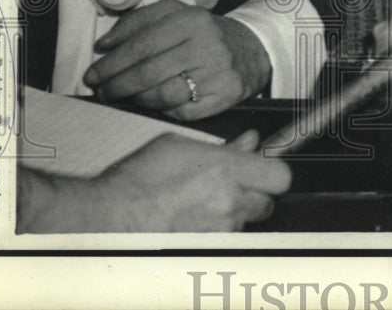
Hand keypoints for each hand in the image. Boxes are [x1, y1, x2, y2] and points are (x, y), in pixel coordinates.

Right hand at [18, 130, 290, 232]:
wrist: (111, 217)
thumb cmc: (139, 180)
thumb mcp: (180, 146)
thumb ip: (225, 146)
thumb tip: (250, 141)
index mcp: (226, 170)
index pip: (280, 176)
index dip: (272, 172)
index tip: (262, 168)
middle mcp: (230, 202)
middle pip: (267, 203)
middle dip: (254, 194)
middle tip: (231, 186)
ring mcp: (221, 229)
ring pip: (246, 222)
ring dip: (235, 213)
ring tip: (203, 203)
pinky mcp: (210, 249)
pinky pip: (227, 238)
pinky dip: (219, 230)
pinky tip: (195, 220)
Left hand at [84, 0, 272, 119]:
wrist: (253, 50)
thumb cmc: (204, 34)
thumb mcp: (176, 15)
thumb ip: (138, 22)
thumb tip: (104, 45)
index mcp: (191, 20)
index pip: (141, 44)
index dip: (112, 63)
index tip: (93, 74)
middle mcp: (206, 45)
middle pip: (148, 71)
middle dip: (117, 85)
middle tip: (102, 91)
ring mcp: (216, 73)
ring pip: (163, 95)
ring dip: (137, 99)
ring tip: (126, 97)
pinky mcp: (224, 96)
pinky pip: (182, 111)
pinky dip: (162, 110)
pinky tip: (155, 104)